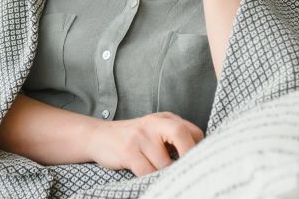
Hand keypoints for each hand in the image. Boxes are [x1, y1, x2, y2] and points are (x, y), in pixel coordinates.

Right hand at [87, 111, 203, 175]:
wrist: (98, 136)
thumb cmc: (133, 139)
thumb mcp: (155, 131)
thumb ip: (175, 138)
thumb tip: (200, 160)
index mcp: (166, 118)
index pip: (194, 132)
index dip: (199, 151)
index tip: (200, 164)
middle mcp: (154, 123)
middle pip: (181, 134)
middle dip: (189, 157)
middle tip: (189, 173)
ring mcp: (141, 136)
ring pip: (165, 163)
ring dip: (164, 174)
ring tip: (160, 175)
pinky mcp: (129, 150)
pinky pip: (148, 172)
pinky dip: (151, 179)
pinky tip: (147, 177)